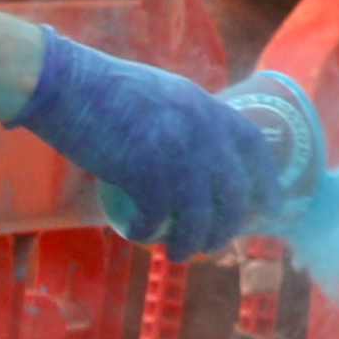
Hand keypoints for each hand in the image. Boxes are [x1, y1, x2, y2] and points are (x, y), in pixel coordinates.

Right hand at [12, 27, 270, 258]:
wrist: (68, 86)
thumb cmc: (104, 86)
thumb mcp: (162, 94)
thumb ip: (185, 120)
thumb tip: (195, 152)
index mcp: (209, 109)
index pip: (254, 148)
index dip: (267, 181)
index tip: (271, 207)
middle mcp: (204, 135)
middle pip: (233, 195)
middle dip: (229, 226)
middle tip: (217, 243)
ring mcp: (180, 159)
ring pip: (201, 219)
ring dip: (192, 243)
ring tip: (178, 253)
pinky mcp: (148, 179)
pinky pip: (156, 220)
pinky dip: (145, 233)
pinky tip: (136, 234)